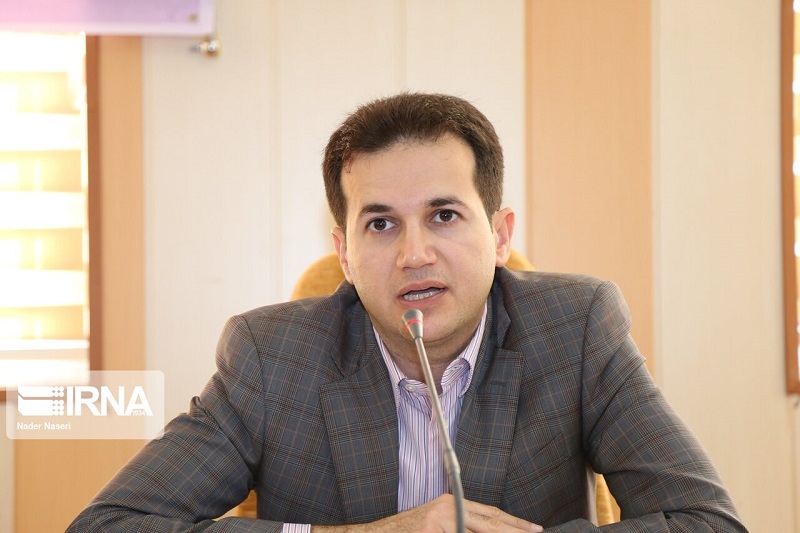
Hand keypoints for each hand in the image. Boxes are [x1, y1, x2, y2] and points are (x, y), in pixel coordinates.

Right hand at [312, 494, 543, 532]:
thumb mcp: (437, 526)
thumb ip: (460, 527)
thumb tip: (487, 530)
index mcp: (450, 502)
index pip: (488, 513)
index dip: (512, 522)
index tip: (532, 529)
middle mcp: (447, 506)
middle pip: (489, 521)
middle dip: (513, 530)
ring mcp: (439, 519)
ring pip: (478, 530)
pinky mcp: (432, 529)